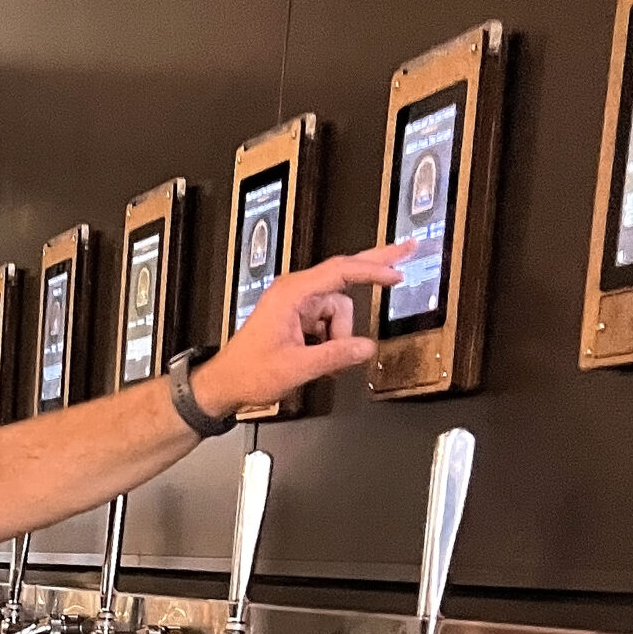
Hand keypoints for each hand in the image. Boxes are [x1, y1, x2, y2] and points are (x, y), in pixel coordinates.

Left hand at [192, 243, 413, 418]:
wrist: (225, 383)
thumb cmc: (249, 371)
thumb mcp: (296, 367)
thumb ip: (334, 356)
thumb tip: (366, 347)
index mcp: (291, 294)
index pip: (340, 272)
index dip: (372, 270)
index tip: (396, 271)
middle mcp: (295, 292)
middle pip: (344, 273)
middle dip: (375, 266)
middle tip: (406, 250)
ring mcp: (297, 304)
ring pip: (339, 310)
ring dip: (340, 335)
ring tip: (323, 359)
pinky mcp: (298, 317)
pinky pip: (329, 322)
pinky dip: (333, 339)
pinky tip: (322, 357)